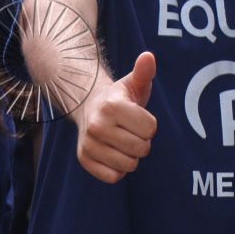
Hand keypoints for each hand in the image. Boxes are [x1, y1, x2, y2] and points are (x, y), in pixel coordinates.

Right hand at [75, 51, 155, 182]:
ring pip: (129, 165)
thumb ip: (144, 72)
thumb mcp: (133, 83)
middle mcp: (96, 125)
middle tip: (131, 131)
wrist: (87, 107)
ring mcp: (88, 143)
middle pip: (142, 148)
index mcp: (112, 106)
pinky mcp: (84, 159)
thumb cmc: (119, 98)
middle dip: (142, 142)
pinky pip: (114, 177)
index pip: (150, 129)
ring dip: (132, 157)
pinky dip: (119, 170)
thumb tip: (148, 56)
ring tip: (122, 142)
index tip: (138, 118)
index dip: (149, 125)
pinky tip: (114, 154)